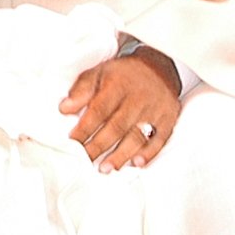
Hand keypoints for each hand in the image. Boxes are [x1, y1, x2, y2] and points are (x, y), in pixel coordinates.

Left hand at [59, 48, 181, 172]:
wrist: (158, 66)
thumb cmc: (123, 74)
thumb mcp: (99, 73)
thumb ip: (81, 90)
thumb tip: (65, 109)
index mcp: (118, 84)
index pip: (99, 110)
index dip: (85, 128)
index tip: (73, 142)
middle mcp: (138, 98)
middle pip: (117, 126)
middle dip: (99, 146)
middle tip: (86, 161)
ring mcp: (155, 109)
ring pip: (138, 135)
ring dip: (122, 154)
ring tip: (107, 168)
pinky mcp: (169, 118)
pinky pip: (161, 138)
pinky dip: (149, 152)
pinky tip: (137, 163)